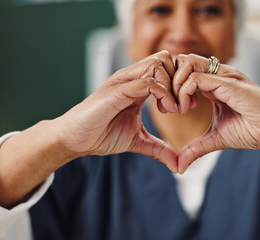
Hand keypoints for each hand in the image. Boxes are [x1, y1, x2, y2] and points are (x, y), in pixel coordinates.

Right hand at [55, 51, 178, 171]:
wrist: (74, 139)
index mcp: (137, 85)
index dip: (181, 83)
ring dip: (172, 86)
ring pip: (158, 64)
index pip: (167, 66)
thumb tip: (178, 165)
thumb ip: (160, 149)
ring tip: (172, 109)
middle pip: (166, 58)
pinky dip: (163, 94)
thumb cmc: (101, 135)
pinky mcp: (117, 90)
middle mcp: (131, 78)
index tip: (185, 106)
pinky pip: (147, 81)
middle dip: (180, 80)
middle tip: (181, 106)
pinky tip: (164, 111)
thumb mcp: (138, 141)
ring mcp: (124, 82)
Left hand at [173, 54, 259, 172]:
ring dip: (175, 86)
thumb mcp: (215, 139)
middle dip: (168, 83)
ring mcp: (222, 76)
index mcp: (213, 83)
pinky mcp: (228, 82)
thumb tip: (179, 166)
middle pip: (181, 63)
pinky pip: (196, 78)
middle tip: (170, 108)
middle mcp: (217, 74)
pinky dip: (184, 92)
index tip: (170, 110)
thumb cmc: (253, 131)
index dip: (171, 88)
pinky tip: (187, 109)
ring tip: (180, 108)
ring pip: (185, 64)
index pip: (183, 72)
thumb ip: (195, 148)